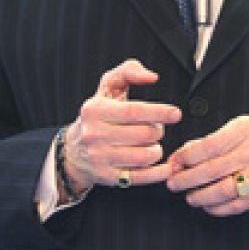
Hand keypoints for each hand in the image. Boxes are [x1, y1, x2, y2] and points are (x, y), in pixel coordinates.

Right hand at [61, 59, 181, 195]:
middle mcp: (94, 134)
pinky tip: (165, 167)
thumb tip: (151, 76)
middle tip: (157, 129)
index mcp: (95, 110)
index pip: (133, 111)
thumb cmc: (98, 115)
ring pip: (144, 157)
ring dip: (157, 150)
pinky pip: (140, 177)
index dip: (159, 112)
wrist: (73, 150)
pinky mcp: (106, 177)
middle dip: (157, 131)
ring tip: (153, 145)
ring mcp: (99, 157)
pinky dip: (157, 173)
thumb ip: (129, 71)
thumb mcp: (107, 87)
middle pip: (142, 135)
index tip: (175, 114)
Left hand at [165, 115, 248, 216]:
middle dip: (187, 179)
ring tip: (190, 196)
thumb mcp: (240, 129)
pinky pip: (236, 205)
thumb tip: (182, 155)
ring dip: (201, 196)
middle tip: (173, 183)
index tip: (174, 162)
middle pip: (213, 169)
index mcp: (245, 129)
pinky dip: (218, 209)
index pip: (209, 145)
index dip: (187, 156)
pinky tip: (207, 206)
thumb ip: (212, 140)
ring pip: (224, 190)